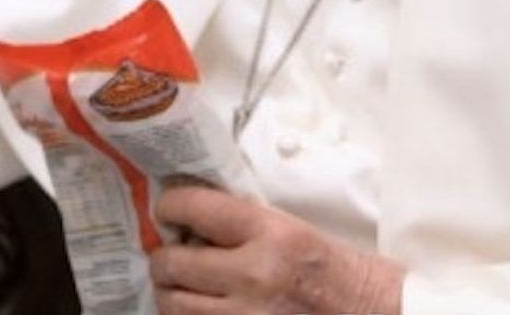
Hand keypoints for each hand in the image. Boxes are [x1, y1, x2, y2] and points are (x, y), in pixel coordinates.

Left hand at [149, 186, 403, 314]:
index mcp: (272, 234)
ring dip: (171, 295)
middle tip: (170, 255)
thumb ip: (246, 225)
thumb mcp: (297, 231)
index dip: (169, 206)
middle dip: (164, 258)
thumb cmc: (345, 276)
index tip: (167, 210)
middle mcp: (255, 276)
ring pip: (174, 306)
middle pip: (172, 262)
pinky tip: (201, 311)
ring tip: (181, 288)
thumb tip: (193, 221)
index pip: (194, 207)